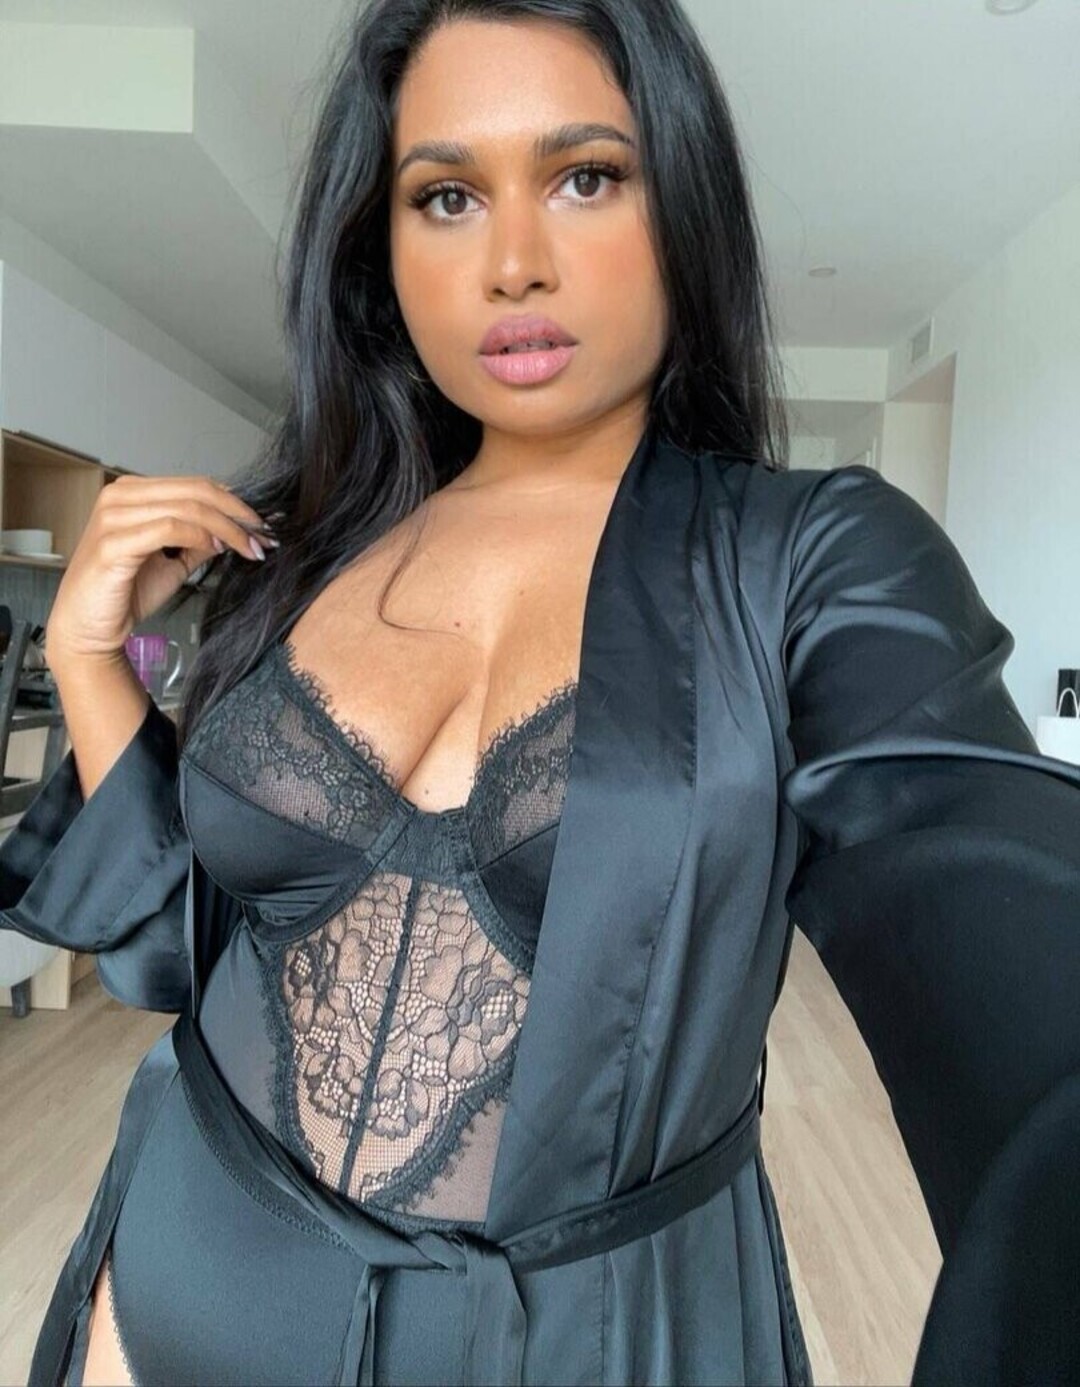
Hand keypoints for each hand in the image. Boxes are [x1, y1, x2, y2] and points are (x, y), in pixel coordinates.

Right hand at [44, 474, 276, 666]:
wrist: (89, 627)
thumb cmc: (126, 593)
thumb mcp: (174, 561)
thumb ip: (200, 541)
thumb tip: (236, 529)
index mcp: (133, 493)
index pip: (195, 485)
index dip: (234, 503)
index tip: (262, 525)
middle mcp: (120, 496)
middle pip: (195, 491)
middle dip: (238, 514)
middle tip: (264, 536)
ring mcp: (113, 517)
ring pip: (187, 507)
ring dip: (227, 528)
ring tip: (249, 547)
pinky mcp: (112, 544)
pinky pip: (168, 528)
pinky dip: (200, 537)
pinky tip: (218, 550)